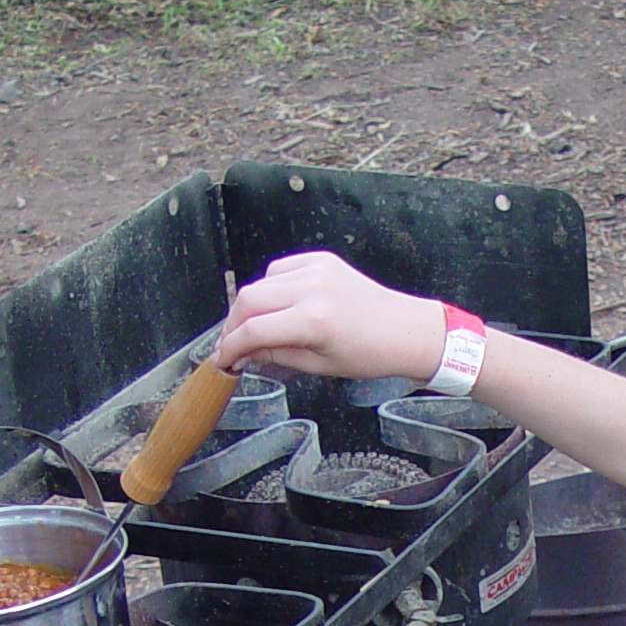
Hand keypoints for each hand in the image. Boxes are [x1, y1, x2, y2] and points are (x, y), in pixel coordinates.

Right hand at [215, 251, 444, 383]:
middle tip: (233, 344)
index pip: (253, 330)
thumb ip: (274, 355)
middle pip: (248, 299)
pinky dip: (271, 287)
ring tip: (255, 328)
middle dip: (233, 324)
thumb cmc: (369, 354)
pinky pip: (280, 270)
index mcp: (313, 321)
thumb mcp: (317, 365)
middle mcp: (312, 289)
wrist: (404, 330)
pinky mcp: (321, 260)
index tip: (222, 359)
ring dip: (251, 307)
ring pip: (261, 283)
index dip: (230, 347)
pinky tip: (279, 306)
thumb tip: (242, 353)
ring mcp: (316, 269)